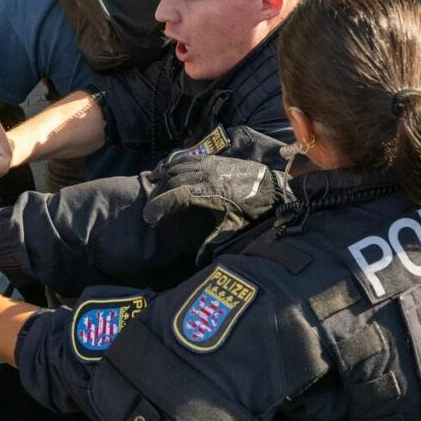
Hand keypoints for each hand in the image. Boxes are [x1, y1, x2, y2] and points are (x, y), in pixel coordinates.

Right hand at [143, 156, 282, 238]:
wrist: (272, 188)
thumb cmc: (254, 211)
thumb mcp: (235, 228)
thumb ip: (214, 241)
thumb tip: (198, 261)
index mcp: (211, 192)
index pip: (176, 195)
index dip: (158, 206)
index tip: (148, 217)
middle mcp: (207, 174)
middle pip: (172, 180)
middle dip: (158, 194)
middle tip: (150, 209)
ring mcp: (209, 164)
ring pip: (177, 167)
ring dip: (163, 179)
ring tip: (154, 191)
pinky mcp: (213, 159)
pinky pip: (187, 159)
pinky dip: (173, 165)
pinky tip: (166, 172)